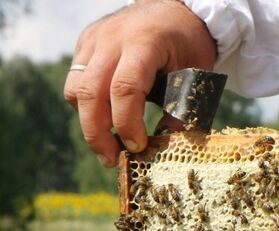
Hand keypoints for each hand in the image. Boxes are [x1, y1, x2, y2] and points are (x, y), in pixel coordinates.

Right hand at [63, 0, 215, 166]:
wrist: (177, 9)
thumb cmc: (190, 45)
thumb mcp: (196, 75)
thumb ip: (182, 110)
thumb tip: (168, 148)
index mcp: (143, 44)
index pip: (124, 89)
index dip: (127, 124)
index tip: (138, 147)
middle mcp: (112, 39)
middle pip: (90, 93)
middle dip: (98, 134)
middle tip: (112, 160)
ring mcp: (94, 39)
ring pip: (75, 90)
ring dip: (88, 123)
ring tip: (108, 146)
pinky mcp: (86, 43)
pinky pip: (76, 81)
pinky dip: (87, 106)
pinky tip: (107, 119)